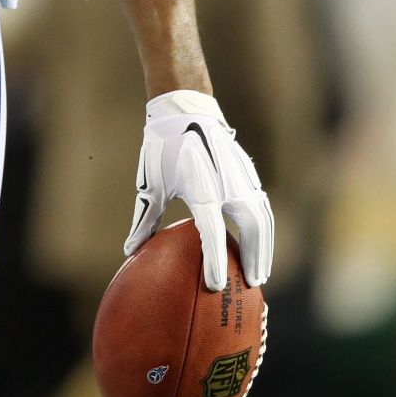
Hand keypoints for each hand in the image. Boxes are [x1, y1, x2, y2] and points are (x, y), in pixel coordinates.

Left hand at [124, 90, 273, 289]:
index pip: (212, 231)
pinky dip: (265, 230)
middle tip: (251, 285)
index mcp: (201, 187)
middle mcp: (228, 184)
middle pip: (251, 228)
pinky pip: (263, 207)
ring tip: (261, 273)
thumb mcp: (150, 183)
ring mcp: (242, 178)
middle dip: (253, 259)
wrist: (186, 109)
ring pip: (263, 219)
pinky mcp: (249, 174)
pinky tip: (261, 246)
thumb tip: (130, 250)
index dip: (215, 260)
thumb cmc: (163, 148)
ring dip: (265, 247)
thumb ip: (145, 219)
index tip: (216, 286)